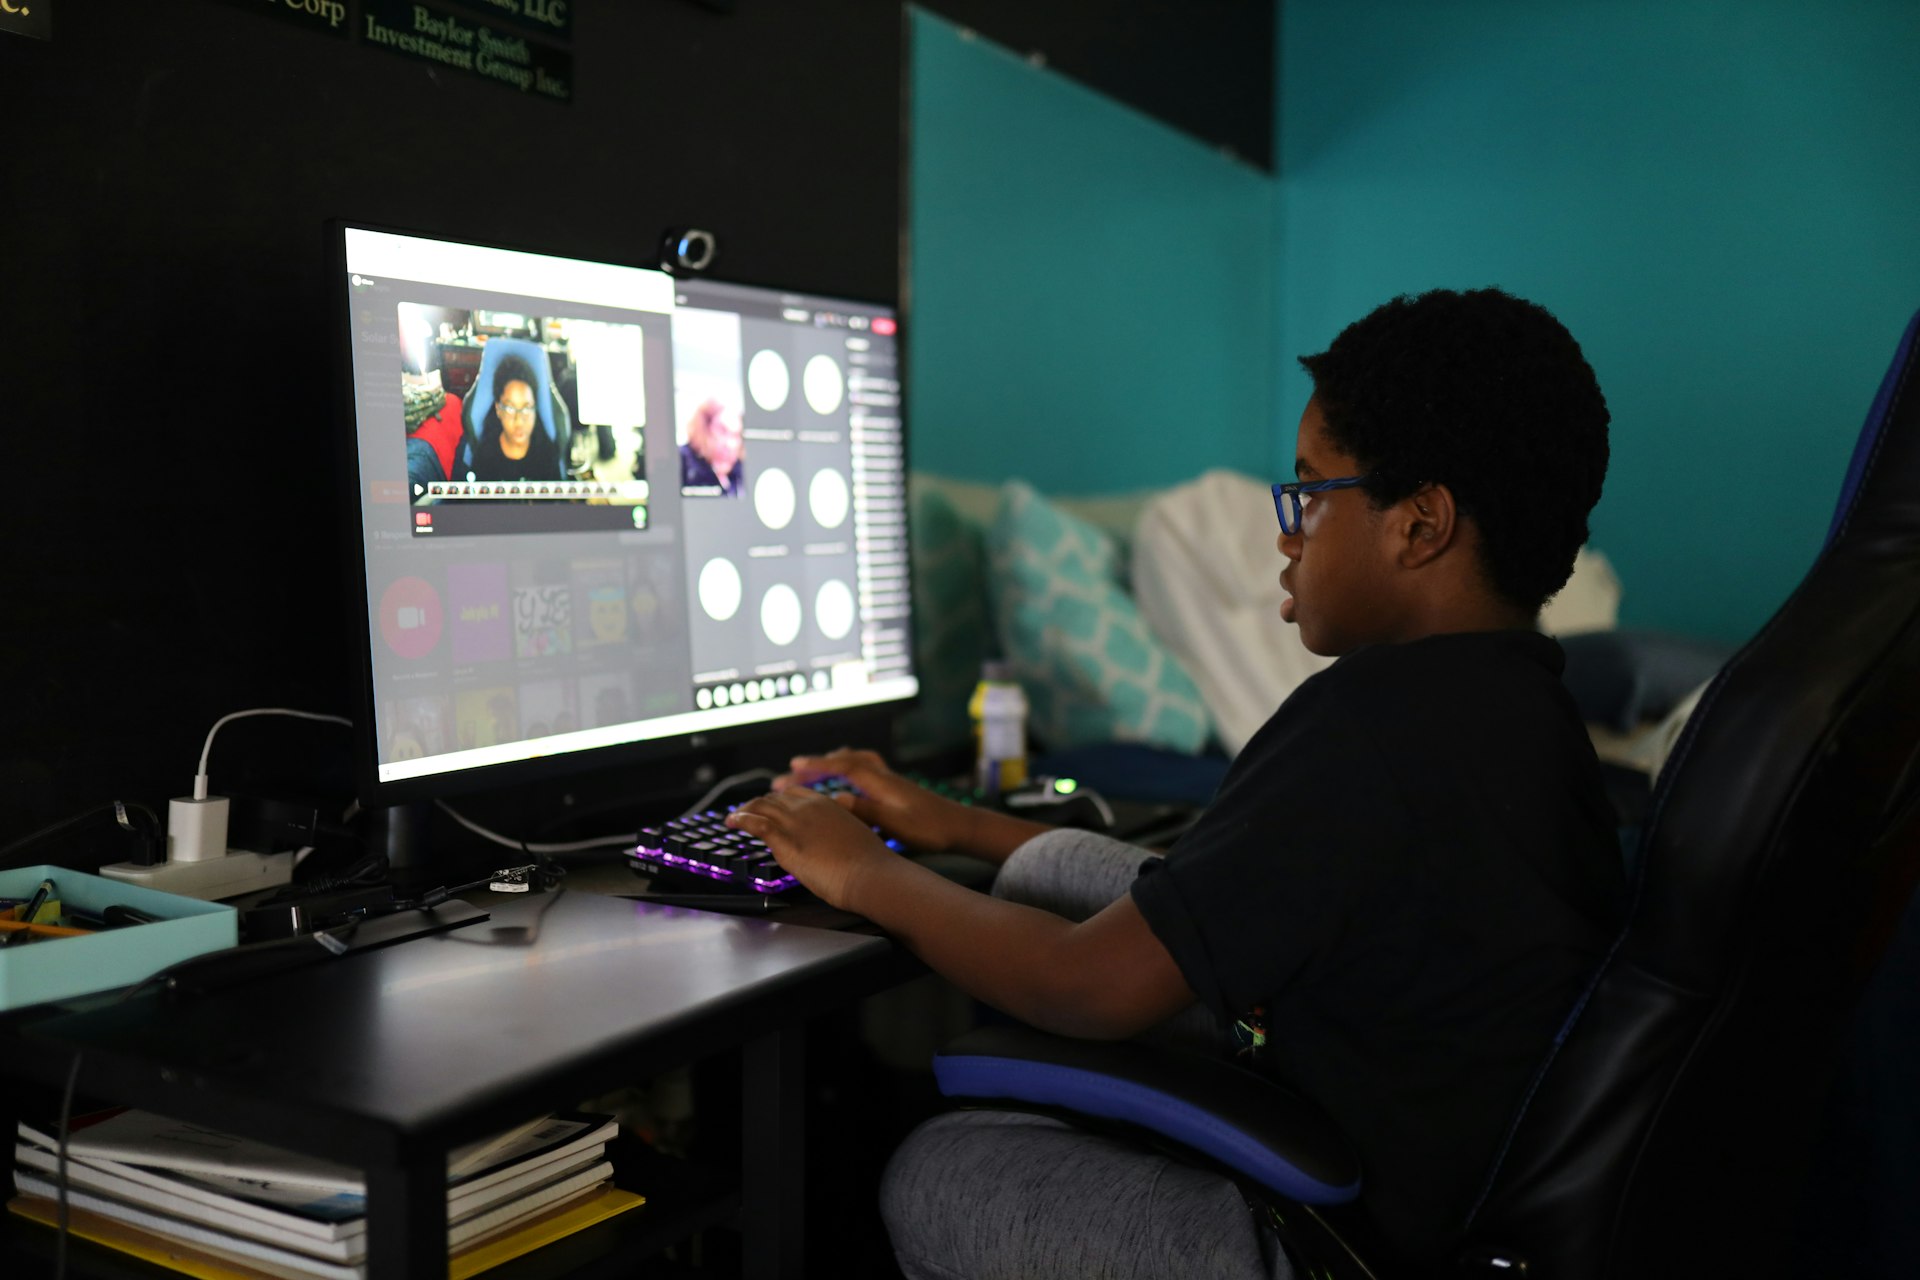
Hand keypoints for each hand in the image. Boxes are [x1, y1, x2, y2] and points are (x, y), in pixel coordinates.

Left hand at [725, 787, 892, 908]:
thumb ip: (838, 832)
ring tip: (734, 816)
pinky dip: (740, 819)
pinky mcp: (785, 840)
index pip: (795, 793)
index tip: (771, 806)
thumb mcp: (854, 837)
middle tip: (748, 812)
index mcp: (828, 804)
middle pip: (775, 798)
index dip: (779, 799)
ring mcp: (796, 821)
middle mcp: (810, 807)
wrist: (871, 874)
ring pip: (761, 806)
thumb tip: (832, 841)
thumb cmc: (869, 864)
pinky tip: (732, 821)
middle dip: (759, 804)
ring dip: (744, 809)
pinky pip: (756, 822)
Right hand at [773, 749, 970, 852]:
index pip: (842, 767)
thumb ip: (867, 811)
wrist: (961, 826)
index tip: (791, 769)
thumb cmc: (931, 829)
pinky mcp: (896, 786)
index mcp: (882, 783)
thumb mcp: (897, 824)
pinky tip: (846, 780)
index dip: (815, 767)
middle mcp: (884, 776)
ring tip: (811, 768)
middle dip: (817, 764)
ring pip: (856, 760)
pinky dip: (849, 766)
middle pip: (845, 760)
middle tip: (790, 771)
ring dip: (832, 761)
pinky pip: (866, 767)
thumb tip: (835, 799)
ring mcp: (891, 779)